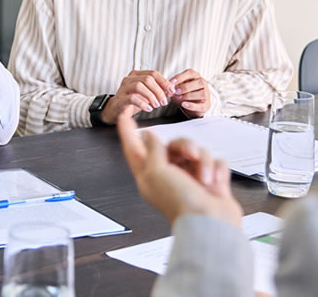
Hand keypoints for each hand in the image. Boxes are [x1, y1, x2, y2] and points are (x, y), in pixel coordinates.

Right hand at [101, 70, 171, 123]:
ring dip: (151, 96)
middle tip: (164, 102)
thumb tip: (172, 89)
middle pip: (147, 79)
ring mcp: (123, 88)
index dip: (164, 82)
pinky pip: (132, 98)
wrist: (117, 110)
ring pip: (139, 86)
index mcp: (136, 75)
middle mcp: (129, 79)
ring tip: (156, 105)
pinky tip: (148, 109)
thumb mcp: (148, 94)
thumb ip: (159, 90)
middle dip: (159, 91)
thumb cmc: (134, 101)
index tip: (172, 91)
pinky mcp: (120, 99)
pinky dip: (142, 103)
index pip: (153, 73)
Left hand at [117, 113, 241, 227]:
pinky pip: (215, 162)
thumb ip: (153, 151)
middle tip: (191, 155)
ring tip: (205, 178)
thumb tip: (149, 135)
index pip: (134, 148)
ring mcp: (191, 178)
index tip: (124, 116)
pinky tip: (215, 182)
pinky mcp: (211, 182)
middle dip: (185, 146)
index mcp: (149, 174)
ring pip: (198, 152)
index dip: (128, 132)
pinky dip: (217, 170)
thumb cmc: (181, 202)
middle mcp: (169, 175)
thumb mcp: (157, 172)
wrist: (211, 224)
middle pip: (174, 145)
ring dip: (204, 162)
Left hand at [169, 68, 210, 116]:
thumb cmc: (183, 92)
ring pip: (201, 93)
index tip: (171, 82)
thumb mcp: (177, 87)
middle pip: (199, 82)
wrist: (191, 104)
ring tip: (178, 98)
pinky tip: (183, 104)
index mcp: (195, 76)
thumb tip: (167, 90)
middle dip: (185, 87)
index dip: (180, 77)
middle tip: (176, 91)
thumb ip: (173, 87)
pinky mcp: (206, 105)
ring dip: (188, 96)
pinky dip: (191, 105)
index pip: (190, 73)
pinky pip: (201, 105)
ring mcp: (206, 94)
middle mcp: (202, 83)